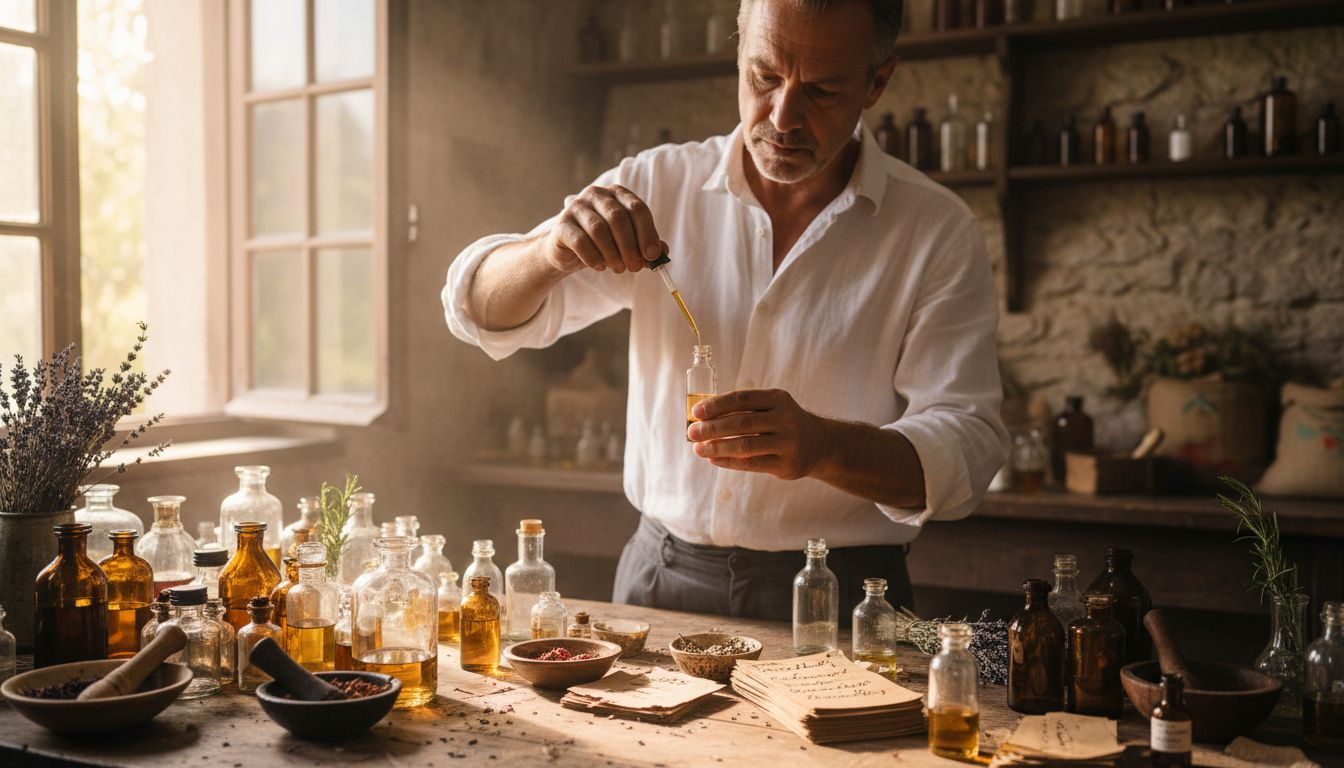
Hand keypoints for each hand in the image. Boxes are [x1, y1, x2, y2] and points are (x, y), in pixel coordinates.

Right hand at [541, 184, 663, 274]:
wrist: (568, 251)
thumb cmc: (603, 244)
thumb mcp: (627, 243)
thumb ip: (645, 246)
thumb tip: (662, 253)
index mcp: (617, 194)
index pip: (637, 208)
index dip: (648, 233)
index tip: (653, 255)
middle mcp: (596, 194)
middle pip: (618, 218)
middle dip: (630, 246)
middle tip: (635, 267)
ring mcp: (576, 207)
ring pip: (599, 229)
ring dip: (613, 254)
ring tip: (619, 269)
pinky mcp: (562, 225)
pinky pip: (580, 241)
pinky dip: (593, 257)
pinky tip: (599, 267)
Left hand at [687, 389, 828, 480]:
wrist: (819, 444)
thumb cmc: (783, 423)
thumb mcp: (771, 407)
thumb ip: (743, 410)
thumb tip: (703, 417)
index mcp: (777, 399)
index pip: (741, 399)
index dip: (716, 405)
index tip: (696, 412)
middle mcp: (785, 419)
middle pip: (741, 422)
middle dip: (713, 427)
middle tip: (692, 432)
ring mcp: (787, 443)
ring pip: (745, 445)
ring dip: (718, 447)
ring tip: (698, 448)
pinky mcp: (786, 465)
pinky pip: (751, 464)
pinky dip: (729, 462)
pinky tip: (713, 460)